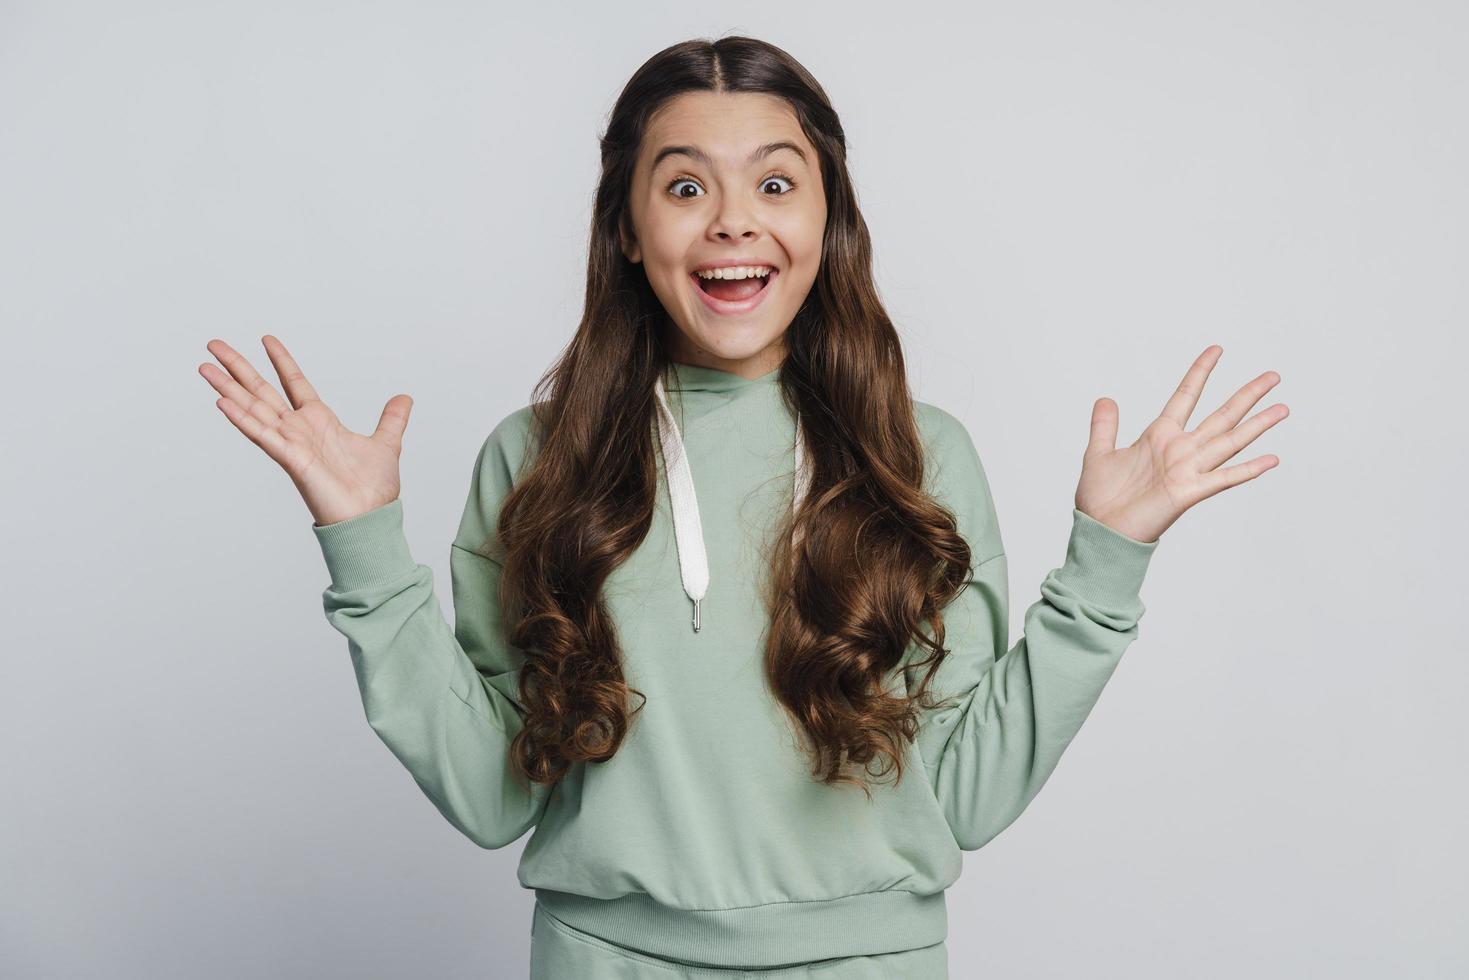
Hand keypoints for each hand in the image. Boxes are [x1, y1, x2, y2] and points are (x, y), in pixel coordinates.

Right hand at [199, 335, 413, 526]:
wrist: (371, 518)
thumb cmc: (373, 490)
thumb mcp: (387, 443)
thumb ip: (392, 419)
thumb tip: (405, 398)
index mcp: (319, 422)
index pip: (295, 383)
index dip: (281, 361)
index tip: (266, 339)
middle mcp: (300, 430)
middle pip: (263, 391)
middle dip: (238, 368)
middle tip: (213, 345)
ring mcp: (291, 443)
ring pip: (254, 409)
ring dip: (228, 389)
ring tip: (205, 368)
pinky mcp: (290, 459)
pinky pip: (262, 435)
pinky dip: (242, 419)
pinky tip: (222, 402)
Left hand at [1075, 345, 1286, 543]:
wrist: (1099, 530)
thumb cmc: (1100, 498)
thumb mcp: (1098, 453)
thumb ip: (1104, 425)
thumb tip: (1105, 398)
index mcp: (1159, 436)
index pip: (1186, 396)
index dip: (1200, 373)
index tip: (1216, 349)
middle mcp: (1180, 450)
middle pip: (1221, 416)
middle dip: (1246, 395)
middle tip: (1273, 376)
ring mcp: (1188, 470)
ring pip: (1230, 441)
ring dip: (1257, 425)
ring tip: (1283, 408)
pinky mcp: (1189, 492)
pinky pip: (1223, 478)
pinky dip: (1247, 469)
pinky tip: (1271, 458)